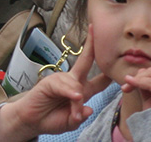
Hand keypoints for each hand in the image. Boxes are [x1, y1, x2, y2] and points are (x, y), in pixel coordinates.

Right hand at [0, 25, 111, 140]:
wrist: (31, 121)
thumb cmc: (52, 118)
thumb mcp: (71, 121)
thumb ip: (81, 116)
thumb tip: (90, 109)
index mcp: (84, 89)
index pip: (101, 79)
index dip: (111, 72)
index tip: (120, 61)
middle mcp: (74, 81)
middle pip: (86, 59)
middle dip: (92, 45)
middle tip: (95, 29)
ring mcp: (62, 79)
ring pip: (77, 85)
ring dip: (78, 101)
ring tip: (75, 115)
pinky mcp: (50, 82)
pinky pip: (65, 86)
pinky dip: (70, 94)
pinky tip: (75, 99)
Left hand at [121, 20, 150, 109]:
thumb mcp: (150, 94)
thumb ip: (146, 81)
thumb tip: (132, 75)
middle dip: (138, 78)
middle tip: (128, 87)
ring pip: (148, 74)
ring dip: (136, 84)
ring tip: (132, 93)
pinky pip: (148, 82)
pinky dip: (136, 85)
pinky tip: (130, 88)